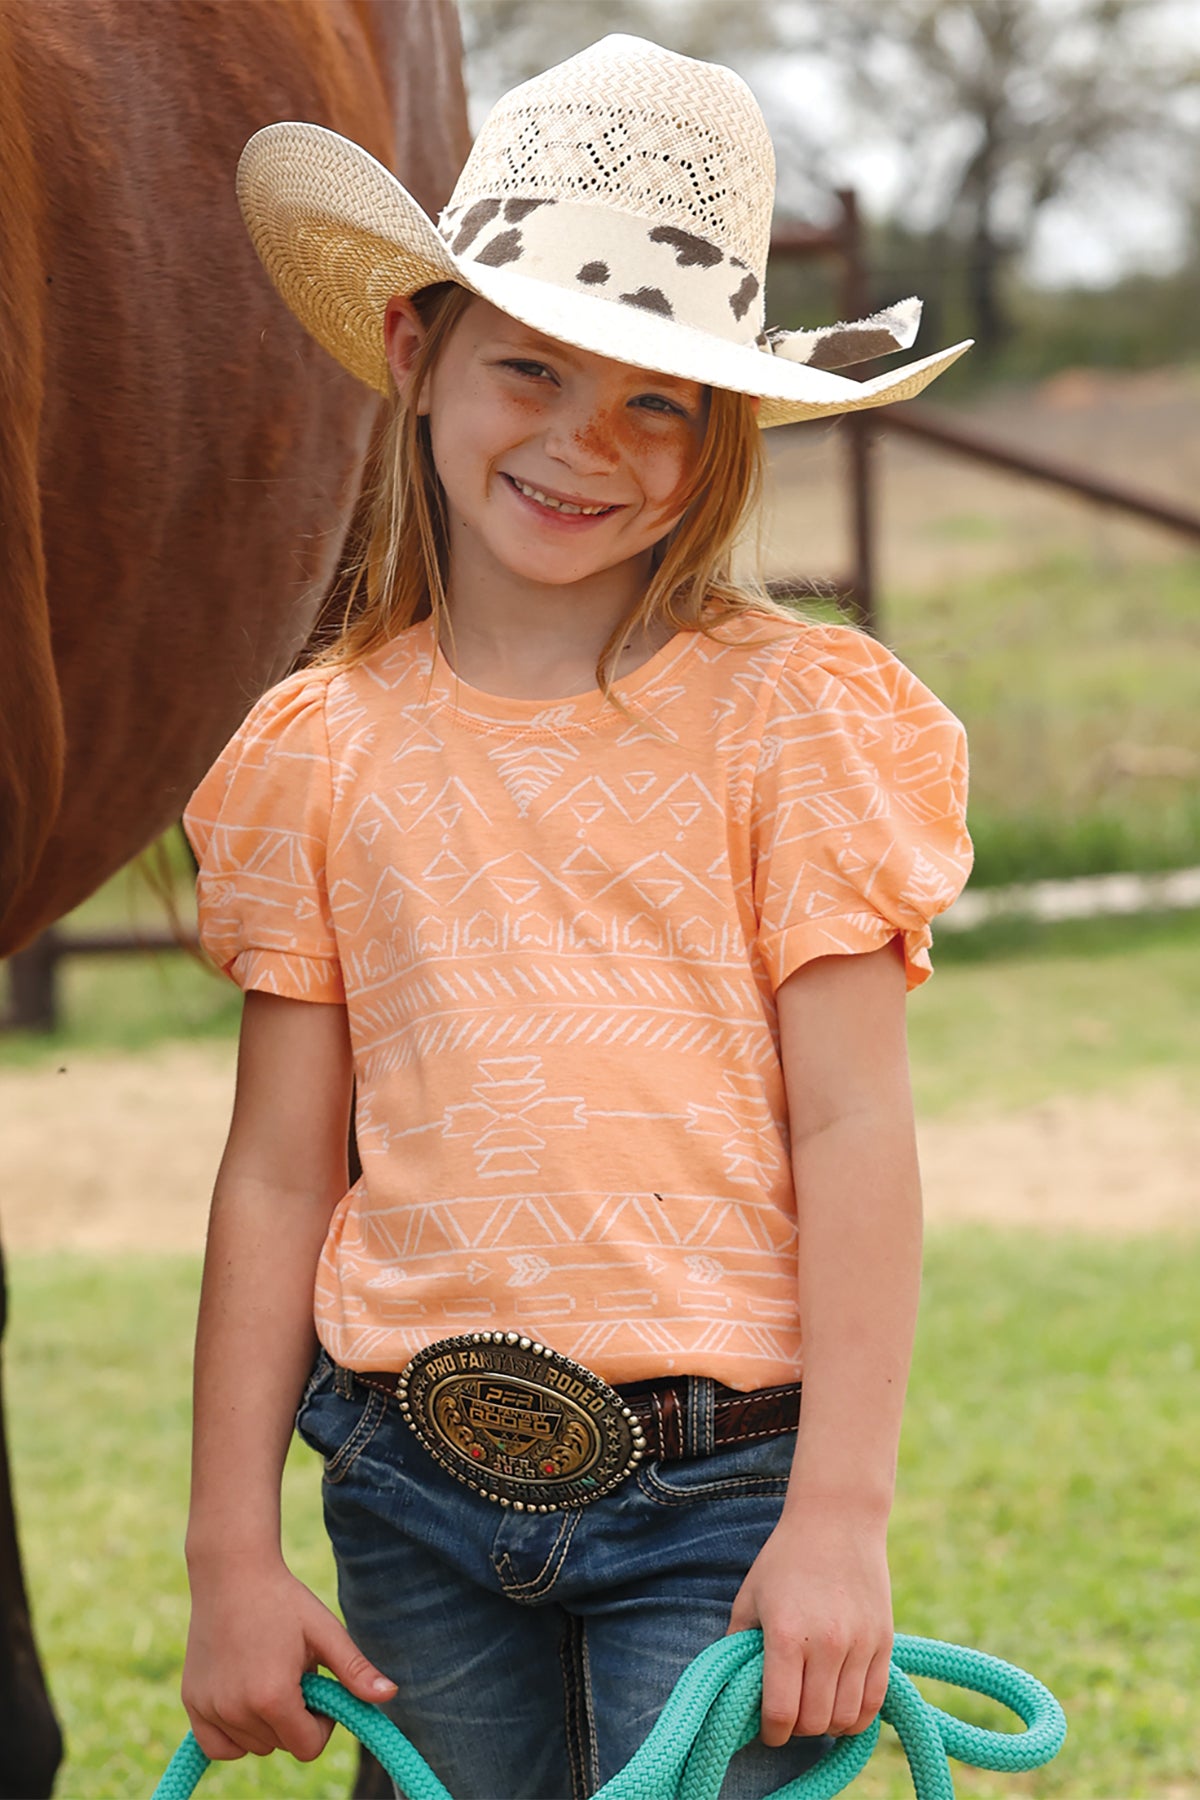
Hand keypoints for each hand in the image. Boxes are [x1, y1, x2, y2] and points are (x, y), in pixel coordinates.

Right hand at [183, 1557, 396, 1761]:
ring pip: (252, 1746)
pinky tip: (244, 1699)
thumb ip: (355, 1670)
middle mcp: (236, 1710)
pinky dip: (235, 1735)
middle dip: (294, 1717)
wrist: (231, 1572)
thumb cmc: (284, 1600)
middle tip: (292, 1672)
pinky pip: (219, 1747)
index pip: (308, 1747)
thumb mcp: (325, 1631)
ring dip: (266, 1722)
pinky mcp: (191, 1702)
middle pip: (280, 1745)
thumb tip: (390, 1696)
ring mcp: (209, 1708)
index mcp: (273, 1697)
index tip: (319, 1688)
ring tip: (268, 1672)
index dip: (322, 1723)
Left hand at [727, 1500, 892, 1743]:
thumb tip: (733, 1689)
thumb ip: (738, 1645)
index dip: (770, 1733)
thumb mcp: (750, 1597)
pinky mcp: (884, 1643)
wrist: (837, 1520)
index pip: (780, 1713)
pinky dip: (856, 1717)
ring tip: (813, 1710)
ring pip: (845, 1718)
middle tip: (788, 1717)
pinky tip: (840, 1707)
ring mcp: (860, 1644)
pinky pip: (874, 1703)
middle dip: (796, 1730)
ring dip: (826, 1725)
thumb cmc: (785, 1558)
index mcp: (786, 1635)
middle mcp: (826, 1644)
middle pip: (814, 1723)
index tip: (766, 1730)